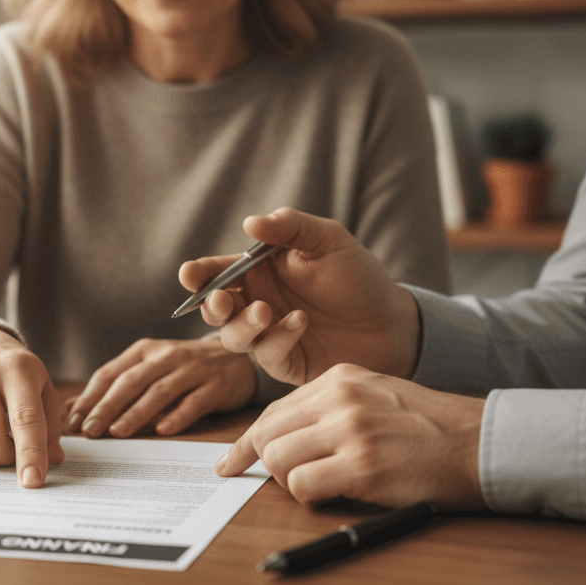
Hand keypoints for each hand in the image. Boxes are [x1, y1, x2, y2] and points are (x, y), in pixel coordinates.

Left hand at [66, 338, 256, 438]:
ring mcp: (192, 369)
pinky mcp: (215, 385)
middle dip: (107, 406)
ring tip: (117, 432)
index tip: (73, 420)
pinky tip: (162, 431)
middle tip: (89, 430)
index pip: (111, 373)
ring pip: (159, 391)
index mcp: (145, 350)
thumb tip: (73, 406)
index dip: (90, 396)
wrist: (237, 357)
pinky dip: (177, 416)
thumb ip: (116, 385)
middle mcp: (166, 356)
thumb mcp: (150, 368)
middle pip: (131, 382)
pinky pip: (193, 402)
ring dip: (136, 413)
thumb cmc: (185, 367)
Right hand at [178, 207, 420, 385]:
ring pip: (232, 337)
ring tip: (266, 311)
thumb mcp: (328, 240)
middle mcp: (257, 303)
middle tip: (224, 301)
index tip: (190, 275)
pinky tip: (301, 322)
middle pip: (215, 309)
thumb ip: (290, 226)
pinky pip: (267, 355)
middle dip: (211, 305)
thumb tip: (249, 222)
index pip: (218, 272)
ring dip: (242, 324)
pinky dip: (278, 338)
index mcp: (260, 272)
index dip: (198, 274)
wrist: (394, 322)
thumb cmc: (359, 277)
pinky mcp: (286, 362)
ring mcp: (269, 335)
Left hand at [216, 363, 485, 510]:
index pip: (274, 410)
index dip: (248, 440)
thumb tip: (284, 437)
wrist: (477, 441)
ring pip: (278, 459)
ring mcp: (349, 430)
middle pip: (267, 433)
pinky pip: (302, 485)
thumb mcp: (373, 394)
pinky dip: (308, 496)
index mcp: (338, 378)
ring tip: (319, 484)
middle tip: (281, 481)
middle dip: (265, 462)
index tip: (230, 462)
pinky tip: (333, 494)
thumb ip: (329, 407)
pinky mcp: (361, 466)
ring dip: (289, 481)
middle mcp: (338, 398)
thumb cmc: (427, 425)